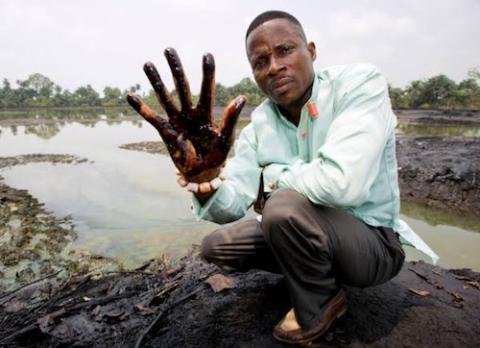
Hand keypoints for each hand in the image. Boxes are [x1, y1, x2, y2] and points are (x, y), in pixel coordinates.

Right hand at [127, 48, 245, 182]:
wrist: (203, 174)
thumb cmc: (218, 156)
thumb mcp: (226, 139)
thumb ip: (230, 119)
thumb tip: (241, 98)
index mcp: (206, 113)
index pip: (207, 89)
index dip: (207, 73)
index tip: (207, 55)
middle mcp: (190, 113)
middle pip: (182, 86)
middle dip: (175, 68)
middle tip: (169, 49)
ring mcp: (177, 121)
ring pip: (165, 97)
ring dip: (156, 81)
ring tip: (148, 64)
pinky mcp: (166, 132)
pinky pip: (151, 118)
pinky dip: (141, 108)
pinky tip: (130, 95)